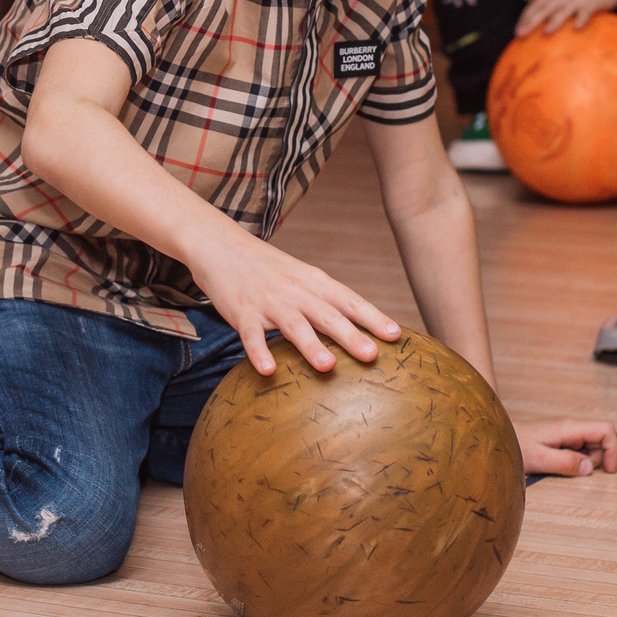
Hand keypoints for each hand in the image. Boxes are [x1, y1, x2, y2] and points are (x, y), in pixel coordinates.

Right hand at [187, 226, 400, 375]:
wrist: (220, 245)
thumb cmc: (268, 267)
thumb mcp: (302, 277)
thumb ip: (327, 300)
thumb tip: (362, 328)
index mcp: (314, 282)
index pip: (349, 300)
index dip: (373, 317)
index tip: (395, 335)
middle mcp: (296, 290)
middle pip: (327, 314)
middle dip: (350, 335)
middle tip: (372, 355)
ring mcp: (268, 301)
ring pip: (293, 325)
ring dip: (310, 345)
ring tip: (327, 367)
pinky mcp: (242, 312)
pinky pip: (251, 335)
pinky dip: (258, 352)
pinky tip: (267, 370)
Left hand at [516, 0, 616, 34]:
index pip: (537, 3)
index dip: (526, 16)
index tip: (517, 30)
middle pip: (546, 6)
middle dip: (533, 20)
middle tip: (521, 34)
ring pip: (564, 9)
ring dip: (555, 21)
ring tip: (545, 33)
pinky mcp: (594, 2)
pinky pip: (587, 12)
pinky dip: (581, 19)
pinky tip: (576, 29)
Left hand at [519, 418, 616, 476]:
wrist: (497, 438)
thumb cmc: (514, 446)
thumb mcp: (540, 459)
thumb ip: (566, 462)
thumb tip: (589, 467)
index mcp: (569, 427)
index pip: (605, 429)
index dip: (613, 449)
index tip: (609, 470)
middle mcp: (570, 427)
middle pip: (600, 440)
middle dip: (597, 459)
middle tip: (575, 471)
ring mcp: (565, 433)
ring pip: (590, 447)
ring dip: (585, 462)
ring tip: (561, 467)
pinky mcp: (560, 440)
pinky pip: (578, 450)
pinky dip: (575, 461)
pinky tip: (558, 465)